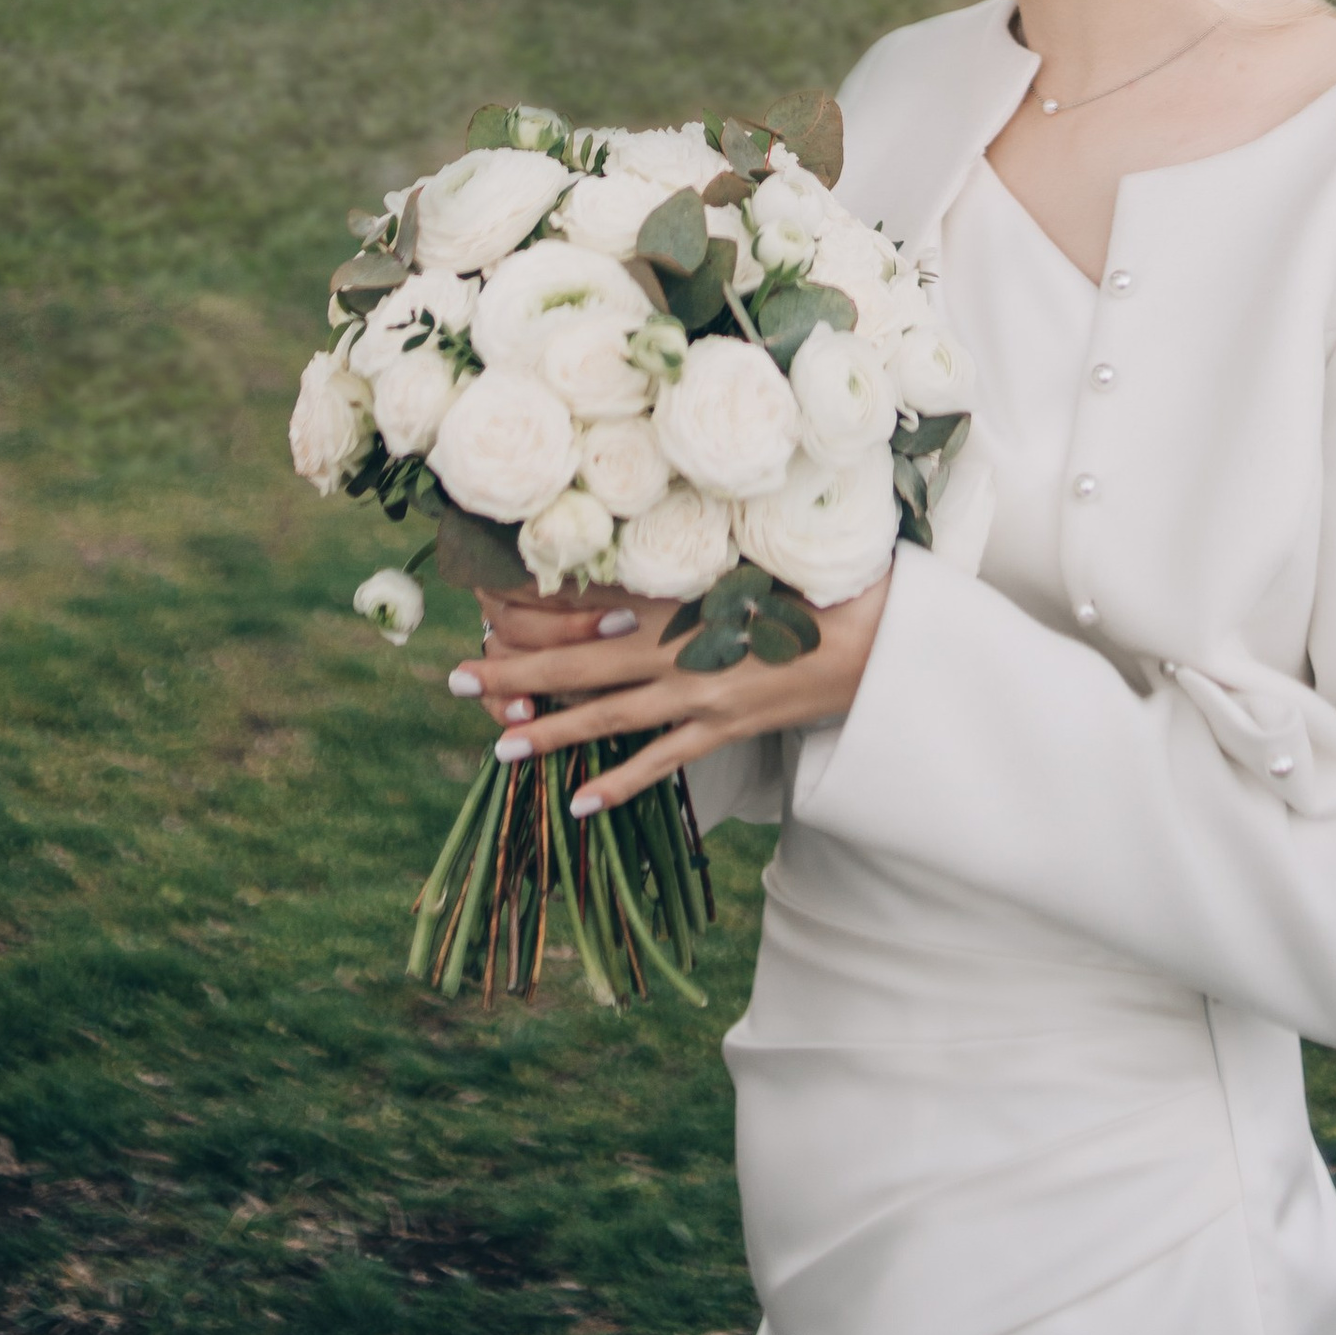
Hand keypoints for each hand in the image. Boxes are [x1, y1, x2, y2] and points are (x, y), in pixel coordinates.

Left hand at [450, 572, 891, 815]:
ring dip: (552, 732)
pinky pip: (662, 763)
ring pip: (609, 716)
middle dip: (515, 670)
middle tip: (457, 674)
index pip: (587, 599)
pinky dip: (620, 784)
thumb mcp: (744, 546)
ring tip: (500, 746)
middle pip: (579, 663)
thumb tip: (630, 531)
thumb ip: (685, 544)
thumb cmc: (814, 574)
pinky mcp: (724, 728)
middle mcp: (680, 646)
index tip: (483, 599)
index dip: (533, 602)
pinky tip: (579, 804)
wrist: (878, 633)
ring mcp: (700, 694)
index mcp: (681, 591)